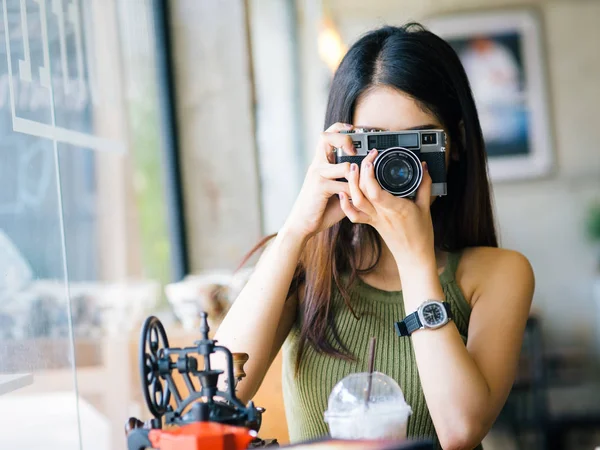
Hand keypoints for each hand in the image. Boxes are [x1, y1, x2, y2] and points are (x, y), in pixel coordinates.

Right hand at [282, 123, 355, 241]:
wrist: (302, 224)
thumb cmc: (320, 208)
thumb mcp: (336, 190)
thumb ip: (349, 181)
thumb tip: (369, 175)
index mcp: (320, 163)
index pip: (326, 135)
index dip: (340, 128)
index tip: (354, 130)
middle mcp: (317, 165)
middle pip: (326, 137)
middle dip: (344, 139)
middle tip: (355, 151)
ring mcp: (317, 174)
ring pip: (344, 166)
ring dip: (358, 176)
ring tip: (362, 182)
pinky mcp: (320, 187)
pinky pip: (345, 186)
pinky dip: (353, 193)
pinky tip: (353, 198)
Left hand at [338, 149, 435, 268]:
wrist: (414, 256)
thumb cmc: (421, 234)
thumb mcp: (426, 207)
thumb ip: (424, 185)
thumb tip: (424, 167)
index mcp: (397, 208)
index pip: (377, 192)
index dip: (369, 176)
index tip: (372, 160)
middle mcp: (382, 214)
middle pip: (363, 193)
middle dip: (359, 174)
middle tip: (363, 159)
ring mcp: (374, 219)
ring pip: (356, 202)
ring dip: (351, 185)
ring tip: (352, 169)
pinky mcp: (370, 223)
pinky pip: (353, 216)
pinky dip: (345, 205)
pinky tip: (342, 193)